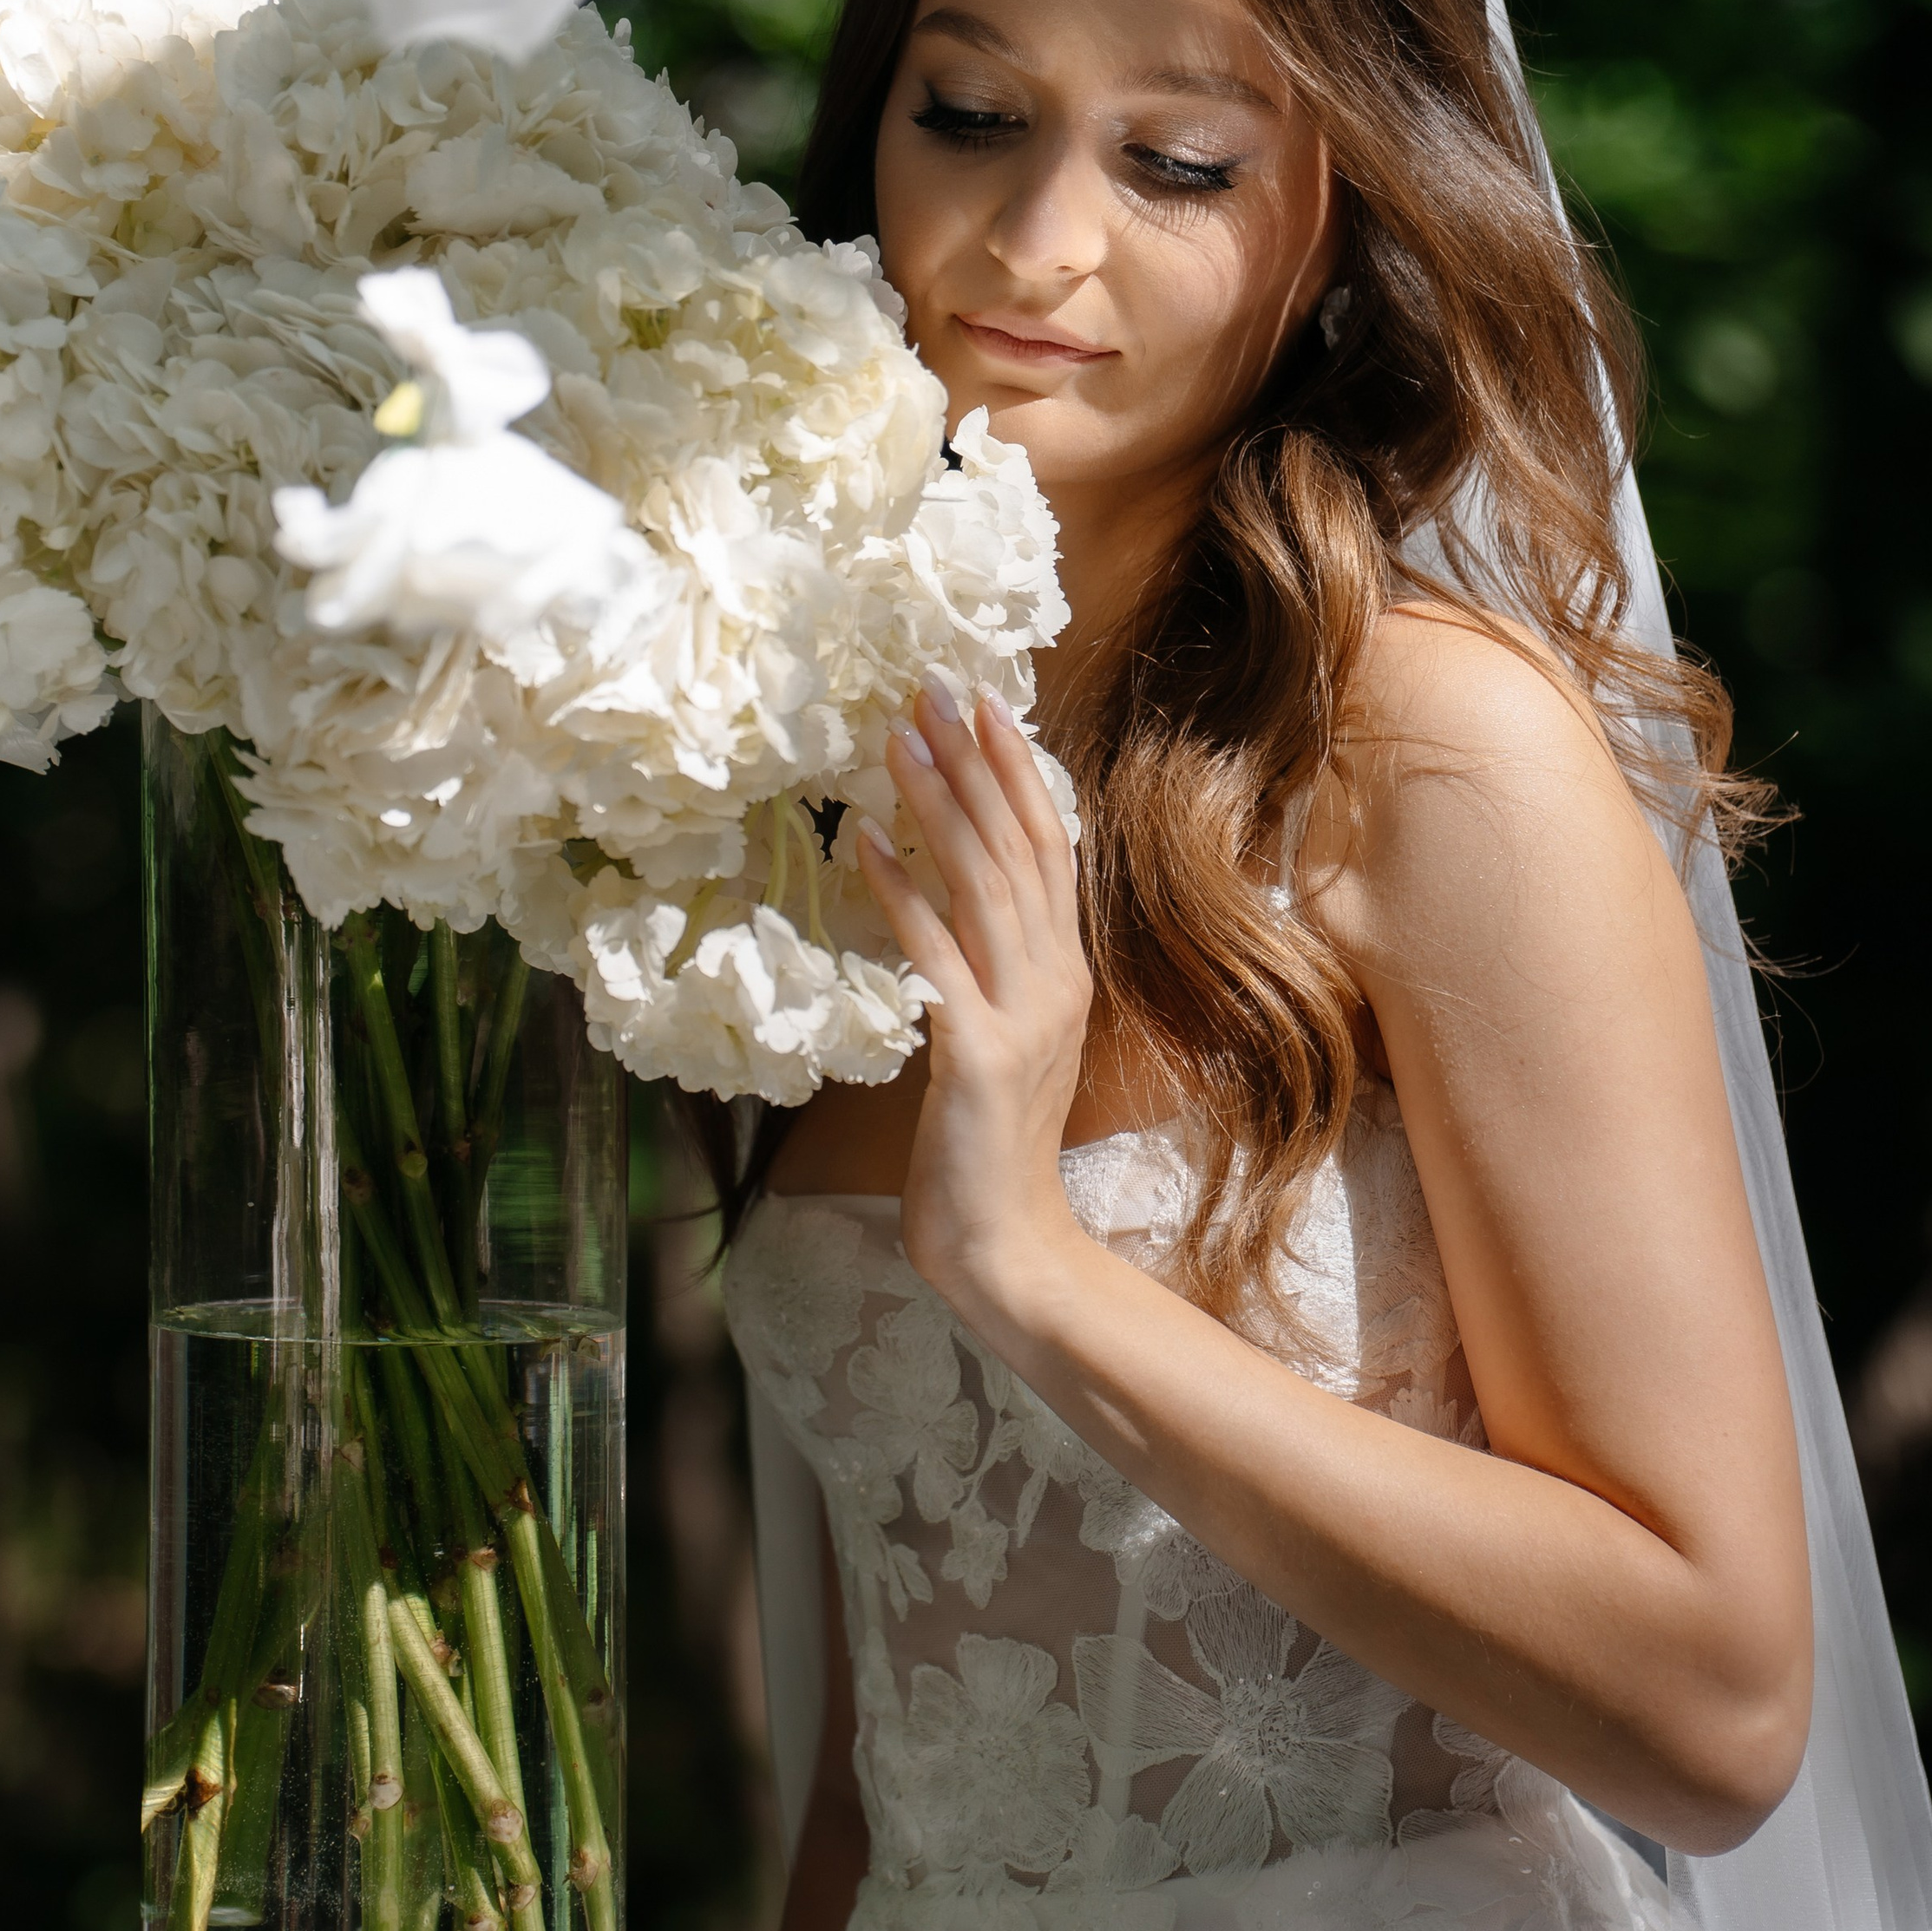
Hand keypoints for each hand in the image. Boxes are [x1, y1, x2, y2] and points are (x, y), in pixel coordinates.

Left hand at [854, 682, 1094, 1325]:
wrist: (1008, 1244)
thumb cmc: (988, 1153)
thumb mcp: (1000, 1044)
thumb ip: (985, 975)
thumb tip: (941, 905)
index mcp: (1066, 975)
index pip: (1050, 850)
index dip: (1018, 775)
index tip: (983, 708)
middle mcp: (1056, 982)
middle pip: (1021, 847)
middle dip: (977, 761)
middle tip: (935, 686)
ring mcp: (1023, 1015)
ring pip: (983, 885)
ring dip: (938, 803)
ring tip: (897, 737)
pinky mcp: (978, 1053)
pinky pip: (935, 954)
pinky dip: (901, 891)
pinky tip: (865, 839)